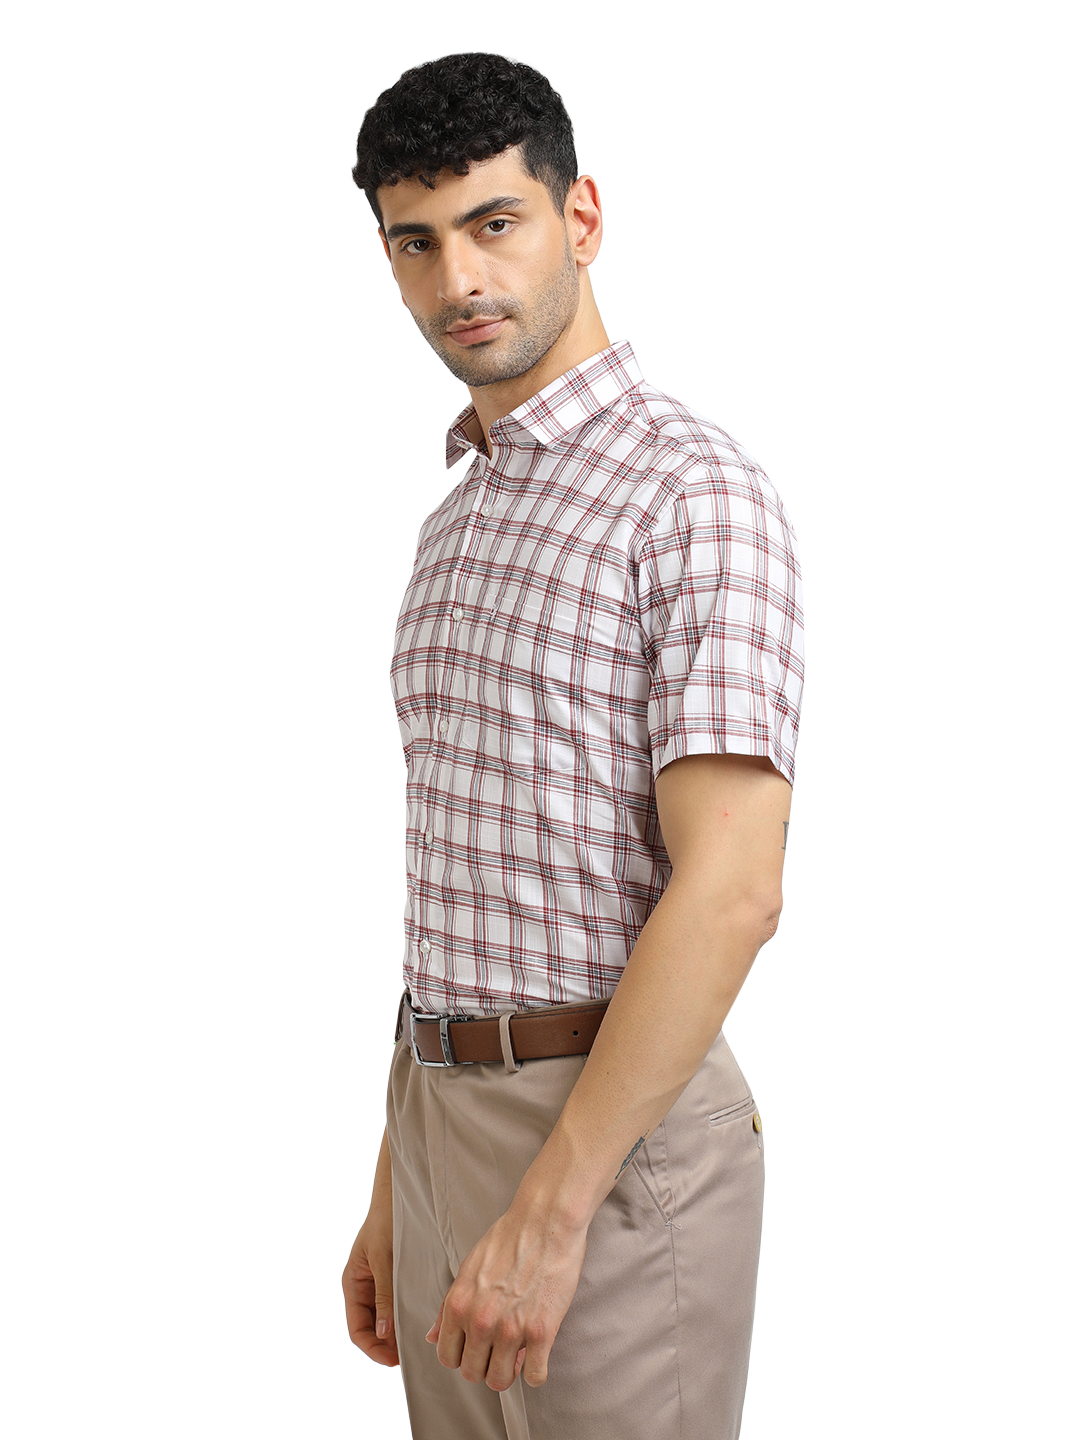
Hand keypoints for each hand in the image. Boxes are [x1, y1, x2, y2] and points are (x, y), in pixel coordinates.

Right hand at [342, 1182, 398, 1368]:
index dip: (373, 1348)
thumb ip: (383, 1295)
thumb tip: (383, 1333)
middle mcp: (364, 1287)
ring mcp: (379, 1283)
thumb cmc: (385, 1221)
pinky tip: (418, 1321)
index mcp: (353, 1284)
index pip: (358, 1329)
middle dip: (386, 1345)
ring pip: (384, 1319)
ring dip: (395, 1333)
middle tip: (407, 1356)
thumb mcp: (383, 1259)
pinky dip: (404, 1316)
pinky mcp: (394, 1277)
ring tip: (413, 1343)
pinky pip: (396, 1304)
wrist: (398, 1195)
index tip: (393, 1360)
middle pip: (371, 1328)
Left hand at [426, 1203, 587, 1390]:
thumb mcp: (469, 1268)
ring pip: (500, 1380)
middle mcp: (481, 1320)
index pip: (447, 1358)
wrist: (546, 1220)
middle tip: (500, 1349)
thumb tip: (431, 1337)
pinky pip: (535, 1377)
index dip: (462, 1356)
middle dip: (485, 1365)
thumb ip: (449, 1306)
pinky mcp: (542, 1331)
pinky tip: (539, 1353)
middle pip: (472, 1373)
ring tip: (519, 1351)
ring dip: (509, 1371)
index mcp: (459, 1304)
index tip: (477, 1347)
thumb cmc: (508, 1238)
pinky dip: (536, 1371)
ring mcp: (511, 1328)